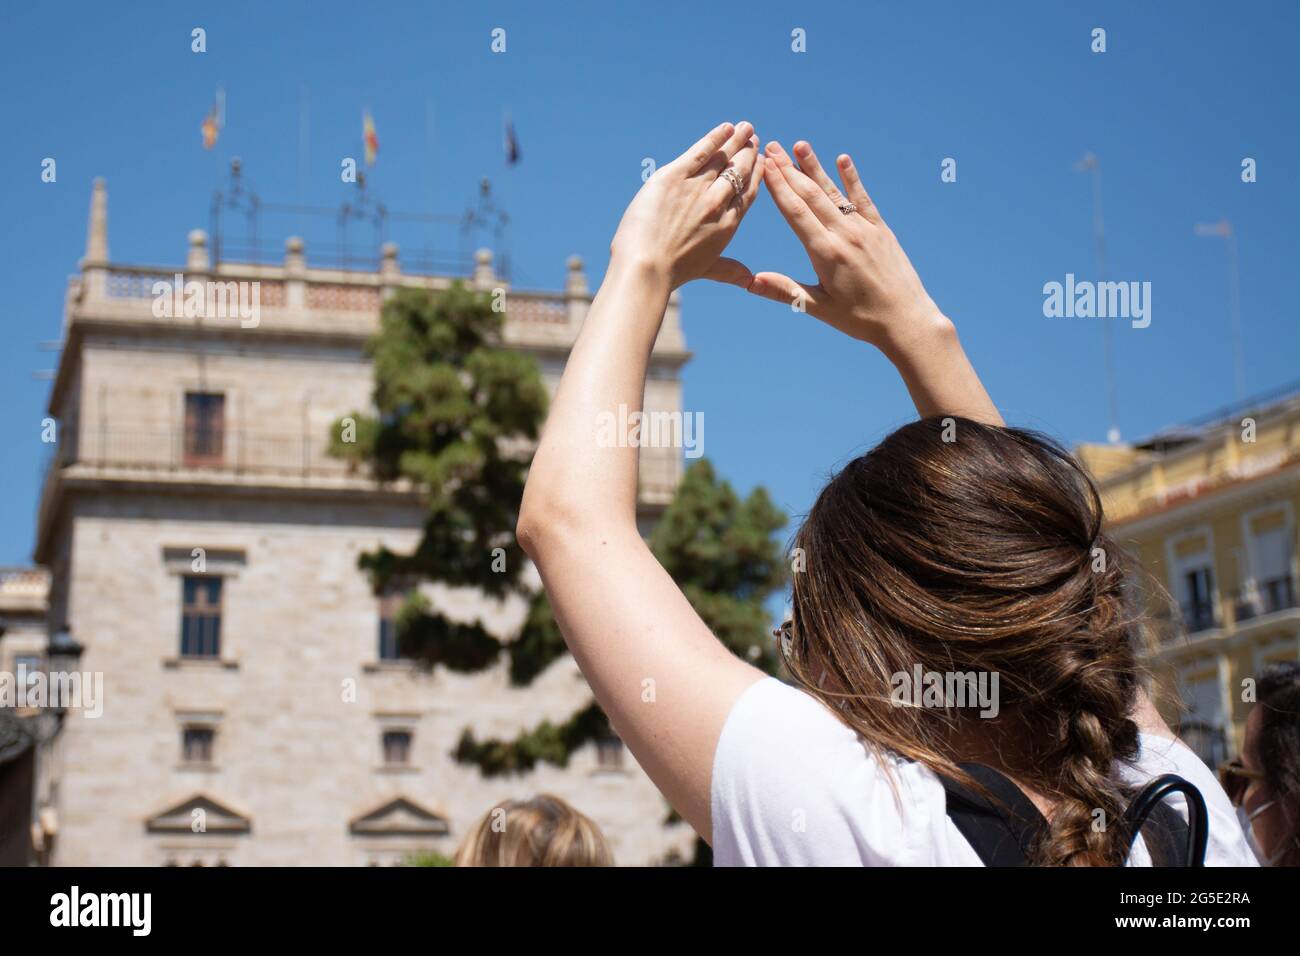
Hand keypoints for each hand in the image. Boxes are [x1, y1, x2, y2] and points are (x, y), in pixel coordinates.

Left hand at [609, 121, 763, 289]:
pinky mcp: (674, 176)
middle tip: (753, 139)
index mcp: (728, 224)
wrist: (647, 267)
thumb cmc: (672, 273)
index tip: (762, 161)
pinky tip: (725, 128)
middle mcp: (717, 203)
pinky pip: (700, 150)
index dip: (757, 175)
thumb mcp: (706, 270)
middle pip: (739, 171)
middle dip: (748, 153)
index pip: (748, 193)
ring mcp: (696, 188)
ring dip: (736, 140)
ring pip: (723, 158)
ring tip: (744, 127)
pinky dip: (714, 137)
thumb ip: (729, 270)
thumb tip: (749, 280)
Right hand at [715, 139, 949, 356]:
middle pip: (811, 195)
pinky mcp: (881, 231)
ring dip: (815, 167)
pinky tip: (843, 159)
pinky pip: (863, 199)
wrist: (907, 320)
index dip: (779, 186)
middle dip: (788, 169)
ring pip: (834, 192)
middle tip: (771, 147)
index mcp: (826, 253)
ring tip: (799, 145)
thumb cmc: (860, 320)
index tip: (765, 165)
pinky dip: (852, 179)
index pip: (796, 212)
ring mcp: (865, 230)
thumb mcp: (819, 308)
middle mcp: (845, 235)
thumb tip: (749, 282)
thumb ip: (784, 291)